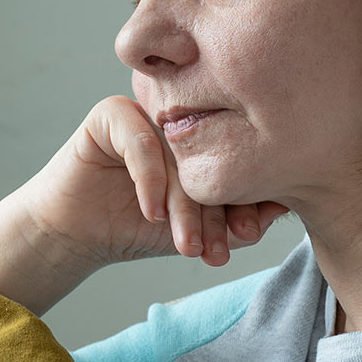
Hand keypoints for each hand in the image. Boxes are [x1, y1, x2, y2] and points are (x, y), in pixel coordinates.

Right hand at [9, 95, 289, 271]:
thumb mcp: (198, 231)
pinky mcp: (112, 113)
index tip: (246, 236)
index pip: (235, 159)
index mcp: (206, 135)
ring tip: (186, 245)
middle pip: (210, 157)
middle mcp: (181, 119)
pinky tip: (151, 215)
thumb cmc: (138, 228)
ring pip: (178, 155)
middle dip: (215, 210)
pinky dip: (149, 181)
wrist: (78, 233)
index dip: (244, 199)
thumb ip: (239, 220)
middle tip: (214, 251)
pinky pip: (141, 142)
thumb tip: (283, 205)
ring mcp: (148, 111)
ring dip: (184, 205)